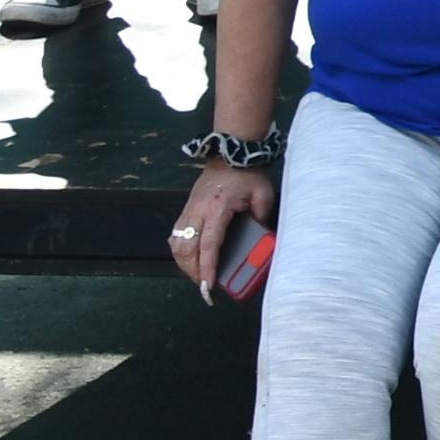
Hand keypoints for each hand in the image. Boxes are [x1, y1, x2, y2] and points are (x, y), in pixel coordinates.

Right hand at [169, 162, 274, 299]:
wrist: (229, 154)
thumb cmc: (247, 175)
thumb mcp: (263, 194)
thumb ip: (261, 216)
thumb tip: (261, 239)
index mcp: (217, 209)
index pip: (209, 245)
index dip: (207, 267)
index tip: (207, 285)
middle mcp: (198, 212)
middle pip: (187, 249)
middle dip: (192, 271)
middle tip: (204, 285)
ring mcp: (189, 211)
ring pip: (176, 244)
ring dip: (183, 263)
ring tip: (196, 275)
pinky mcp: (185, 210)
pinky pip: (175, 235)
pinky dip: (179, 250)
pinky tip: (188, 258)